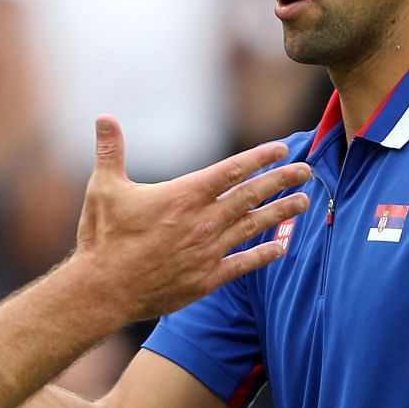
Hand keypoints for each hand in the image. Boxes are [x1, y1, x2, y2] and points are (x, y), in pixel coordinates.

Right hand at [69, 118, 309, 323]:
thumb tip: (103, 117)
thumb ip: (109, 151)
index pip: (232, 170)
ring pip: (254, 227)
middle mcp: (203, 221)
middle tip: (307, 171)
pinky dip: (264, 254)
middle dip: (282, 180)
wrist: (103, 290)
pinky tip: (282, 247)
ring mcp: (207, 251)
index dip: (260, 158)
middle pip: (252, 195)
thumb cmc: (102, 238)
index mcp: (184, 196)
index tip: (281, 150)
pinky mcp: (206, 279)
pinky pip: (243, 264)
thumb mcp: (103, 188)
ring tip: (304, 202)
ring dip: (281, 212)